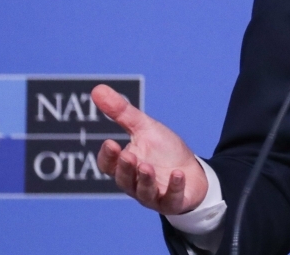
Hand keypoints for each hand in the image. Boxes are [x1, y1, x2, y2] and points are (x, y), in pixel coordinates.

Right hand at [92, 84, 208, 214]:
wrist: (192, 171)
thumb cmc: (164, 151)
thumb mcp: (145, 128)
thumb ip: (122, 112)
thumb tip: (97, 89)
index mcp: (126, 165)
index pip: (108, 165)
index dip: (108, 157)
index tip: (110, 142)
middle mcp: (135, 183)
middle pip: (124, 179)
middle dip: (125, 168)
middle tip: (129, 155)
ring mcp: (154, 194)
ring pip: (143, 192)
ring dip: (144, 180)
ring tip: (147, 166)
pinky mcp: (173, 201)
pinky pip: (171, 199)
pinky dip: (173, 187)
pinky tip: (178, 174)